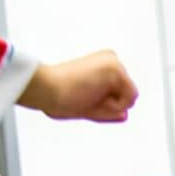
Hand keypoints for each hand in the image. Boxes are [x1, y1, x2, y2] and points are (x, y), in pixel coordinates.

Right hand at [21, 50, 139, 122]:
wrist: (46, 90)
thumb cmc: (58, 98)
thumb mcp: (90, 107)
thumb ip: (109, 111)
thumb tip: (125, 115)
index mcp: (103, 64)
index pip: (119, 96)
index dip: (103, 106)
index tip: (81, 97)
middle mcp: (111, 60)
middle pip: (126, 98)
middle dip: (108, 107)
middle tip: (82, 98)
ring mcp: (114, 63)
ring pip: (129, 101)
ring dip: (108, 107)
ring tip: (85, 96)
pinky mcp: (116, 69)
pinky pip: (128, 102)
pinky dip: (111, 107)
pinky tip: (91, 95)